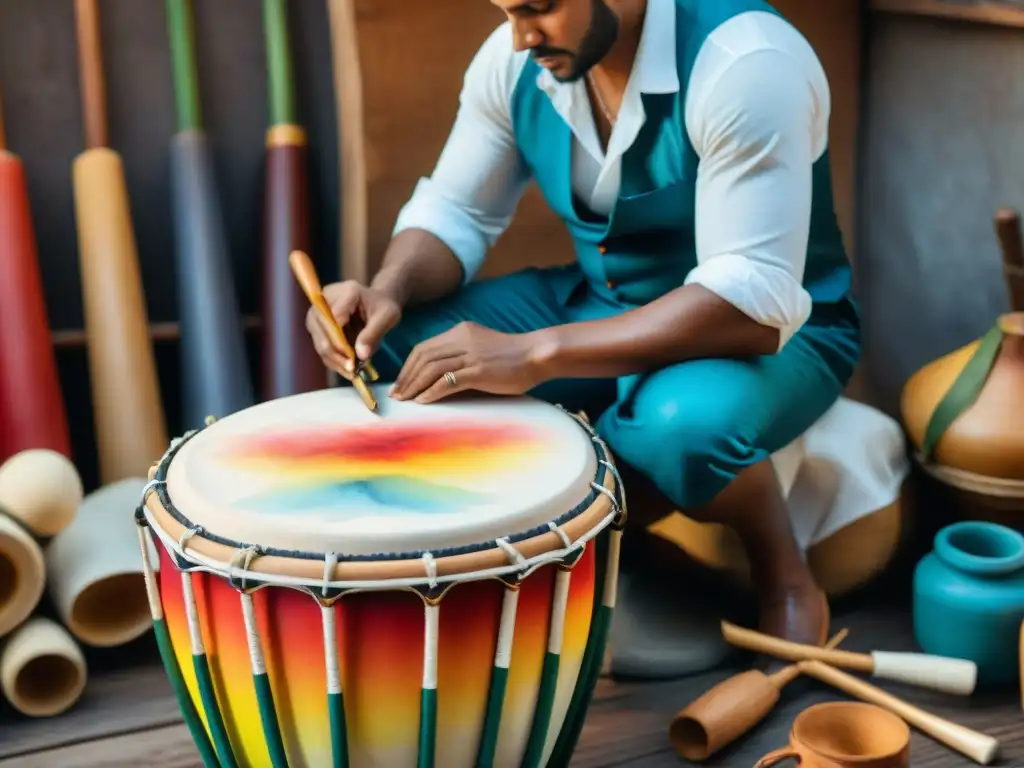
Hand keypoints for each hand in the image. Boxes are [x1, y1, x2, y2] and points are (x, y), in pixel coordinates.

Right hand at [306, 280, 401, 375]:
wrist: (376, 303)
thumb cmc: (383, 307)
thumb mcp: (387, 317)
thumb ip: (374, 333)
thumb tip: (361, 356)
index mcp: (347, 291)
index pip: (336, 317)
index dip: (341, 341)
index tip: (353, 361)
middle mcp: (326, 299)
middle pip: (321, 330)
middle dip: (336, 354)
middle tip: (352, 371)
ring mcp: (318, 313)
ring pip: (319, 341)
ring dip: (334, 360)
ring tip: (351, 373)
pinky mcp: (317, 326)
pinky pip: (322, 347)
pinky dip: (334, 360)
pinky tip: (347, 370)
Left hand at [390, 322, 544, 402]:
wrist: (537, 355)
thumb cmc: (512, 356)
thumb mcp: (481, 348)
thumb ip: (461, 355)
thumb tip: (439, 375)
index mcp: (461, 332)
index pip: (424, 348)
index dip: (408, 366)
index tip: (401, 381)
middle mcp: (462, 340)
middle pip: (423, 357)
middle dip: (407, 377)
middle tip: (398, 394)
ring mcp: (471, 355)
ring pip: (432, 369)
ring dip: (415, 386)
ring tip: (406, 400)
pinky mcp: (479, 370)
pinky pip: (448, 381)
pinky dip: (432, 392)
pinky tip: (424, 401)